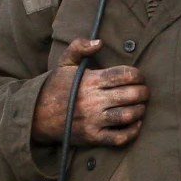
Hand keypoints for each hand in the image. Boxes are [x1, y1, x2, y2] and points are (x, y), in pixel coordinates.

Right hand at [33, 38, 148, 146]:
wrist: (36, 114)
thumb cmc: (56, 87)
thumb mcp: (64, 63)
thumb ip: (79, 47)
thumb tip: (99, 42)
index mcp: (90, 81)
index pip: (124, 75)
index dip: (138, 75)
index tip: (139, 77)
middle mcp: (93, 100)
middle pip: (131, 95)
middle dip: (143, 92)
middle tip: (144, 92)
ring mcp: (93, 120)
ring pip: (128, 115)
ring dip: (140, 110)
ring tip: (140, 106)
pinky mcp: (93, 137)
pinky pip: (119, 138)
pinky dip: (132, 132)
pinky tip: (136, 124)